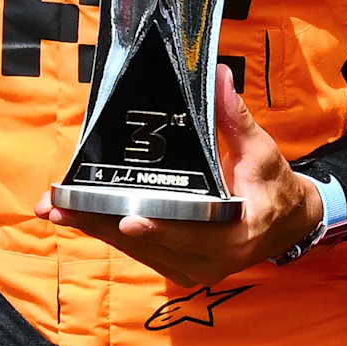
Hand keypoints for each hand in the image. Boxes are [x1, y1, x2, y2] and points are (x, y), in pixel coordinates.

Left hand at [38, 68, 321, 286]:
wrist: (287, 224)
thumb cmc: (275, 187)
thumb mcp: (262, 150)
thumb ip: (235, 118)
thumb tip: (218, 77)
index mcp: (238, 235)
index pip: (194, 232)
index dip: (161, 226)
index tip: (128, 218)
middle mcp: (211, 261)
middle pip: (151, 243)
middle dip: (103, 224)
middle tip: (62, 210)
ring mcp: (192, 269)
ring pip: (138, 250)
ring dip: (97, 229)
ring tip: (59, 210)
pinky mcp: (178, 266)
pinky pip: (140, 251)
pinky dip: (110, 232)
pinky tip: (81, 216)